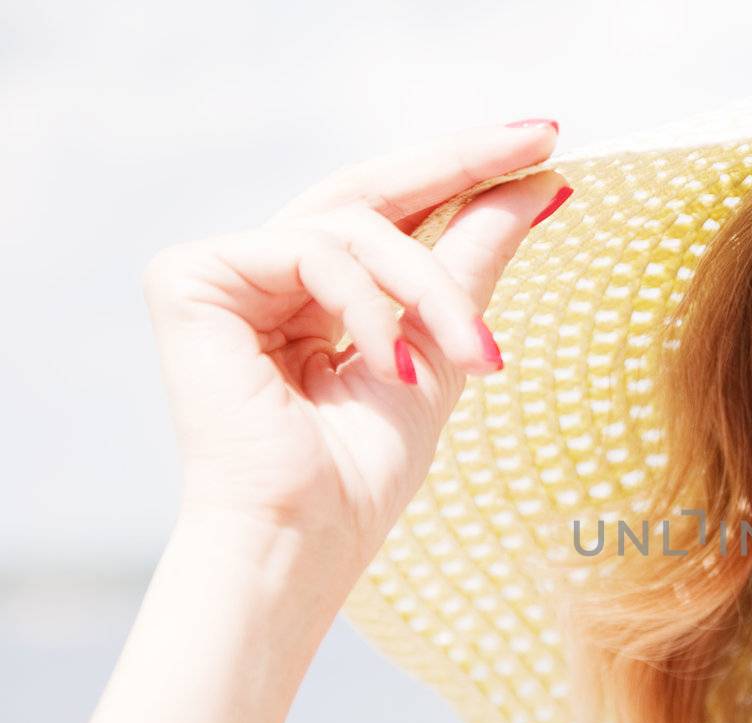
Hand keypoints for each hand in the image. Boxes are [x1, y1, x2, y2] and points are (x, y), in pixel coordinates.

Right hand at [140, 120, 569, 574]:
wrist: (304, 537)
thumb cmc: (363, 471)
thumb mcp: (443, 347)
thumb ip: (475, 260)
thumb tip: (543, 183)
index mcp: (317, 293)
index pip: (394, 211)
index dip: (465, 173)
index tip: (545, 145)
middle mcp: (268, 273)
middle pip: (370, 190)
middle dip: (462, 163)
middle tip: (539, 139)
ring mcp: (226, 272)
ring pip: (357, 227)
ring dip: (432, 289)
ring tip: (474, 356)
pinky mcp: (190, 277)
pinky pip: (311, 253)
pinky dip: (368, 307)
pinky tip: (392, 367)